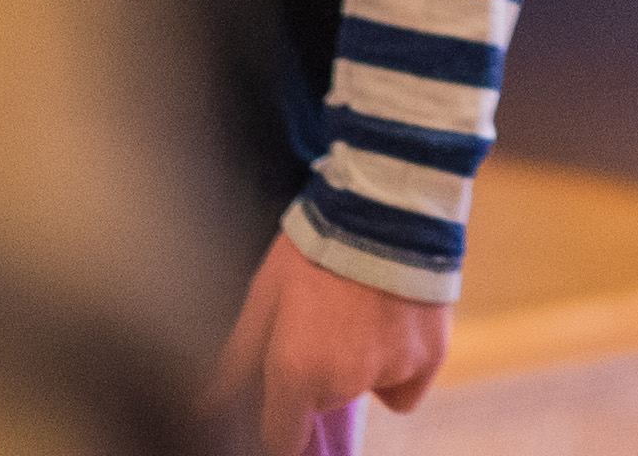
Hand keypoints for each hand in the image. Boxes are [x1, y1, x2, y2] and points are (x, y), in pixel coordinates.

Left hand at [211, 234, 450, 453]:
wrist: (386, 205)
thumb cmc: (316, 244)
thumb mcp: (265, 295)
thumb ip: (238, 359)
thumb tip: (207, 406)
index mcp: (295, 371)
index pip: (283, 441)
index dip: (281, 421)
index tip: (285, 400)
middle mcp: (343, 382)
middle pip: (325, 405)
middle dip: (320, 377)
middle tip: (322, 323)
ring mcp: (391, 371)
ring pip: (365, 390)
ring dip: (359, 365)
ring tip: (359, 309)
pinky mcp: (430, 357)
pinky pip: (406, 386)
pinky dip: (400, 366)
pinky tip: (393, 324)